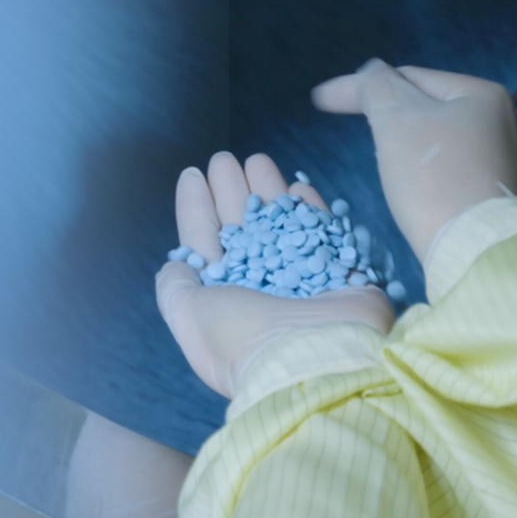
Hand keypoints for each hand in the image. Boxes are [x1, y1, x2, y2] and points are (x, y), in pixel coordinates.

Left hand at [156, 152, 394, 398]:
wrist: (317, 358)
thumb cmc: (245, 336)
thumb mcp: (190, 314)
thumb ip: (176, 287)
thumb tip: (176, 266)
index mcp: (222, 300)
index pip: (203, 244)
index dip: (196, 209)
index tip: (191, 175)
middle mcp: (259, 289)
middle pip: (241, 229)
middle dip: (230, 192)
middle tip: (224, 159)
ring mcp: (301, 280)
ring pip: (279, 225)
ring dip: (267, 191)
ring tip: (257, 159)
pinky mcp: (340, 274)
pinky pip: (321, 234)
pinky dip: (309, 210)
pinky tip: (297, 186)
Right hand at [311, 59, 516, 268]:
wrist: (481, 252)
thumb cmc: (434, 179)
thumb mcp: (395, 120)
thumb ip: (376, 85)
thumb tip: (371, 73)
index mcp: (482, 94)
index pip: (408, 79)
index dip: (361, 88)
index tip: (320, 101)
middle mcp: (511, 121)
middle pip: (435, 109)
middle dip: (399, 117)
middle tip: (368, 134)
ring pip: (457, 141)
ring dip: (430, 143)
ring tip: (407, 158)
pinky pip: (479, 171)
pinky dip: (459, 169)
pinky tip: (462, 173)